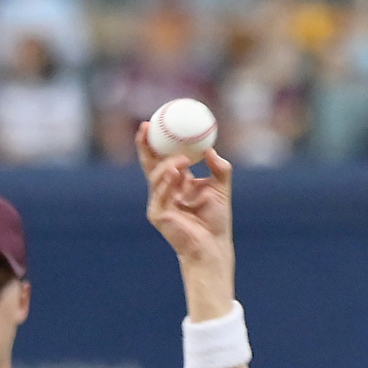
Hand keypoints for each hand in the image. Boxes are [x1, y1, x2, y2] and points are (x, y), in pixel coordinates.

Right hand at [137, 124, 234, 317]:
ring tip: (181, 160)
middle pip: (149, 163)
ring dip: (167, 165)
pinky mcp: (158, 215)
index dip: (158, 141)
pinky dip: (168, 182)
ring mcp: (159, 203)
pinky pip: (160, 193)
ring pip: (156, 176)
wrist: (213, 246)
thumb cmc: (217, 221)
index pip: (163, 157)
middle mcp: (165, 191)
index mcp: (177, 183)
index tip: (158, 121)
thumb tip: (211, 149)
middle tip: (147, 127)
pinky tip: (176, 173)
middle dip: (145, 145)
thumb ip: (219, 167)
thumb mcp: (222, 188)